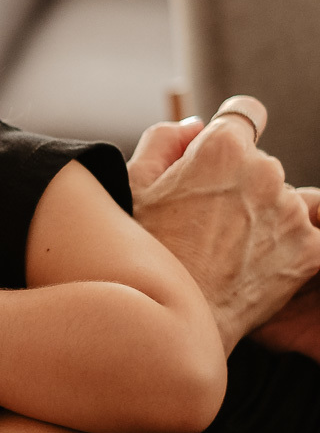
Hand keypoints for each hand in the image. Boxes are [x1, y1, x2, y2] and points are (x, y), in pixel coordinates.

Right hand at [128, 96, 319, 351]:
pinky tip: (248, 268)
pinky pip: (304, 237)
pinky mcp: (310, 252)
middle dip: (236, 182)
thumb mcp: (131, 183)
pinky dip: (281, 249)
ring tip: (222, 250)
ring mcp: (292, 213)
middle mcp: (266, 171)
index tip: (218, 155)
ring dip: (260, 215)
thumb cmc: (140, 249)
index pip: (245, 113)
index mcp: (221, 148)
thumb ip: (164, 140)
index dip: (229, 131)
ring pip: (281, 201)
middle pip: (259, 163)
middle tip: (201, 221)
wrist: (166, 320)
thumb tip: (196, 126)